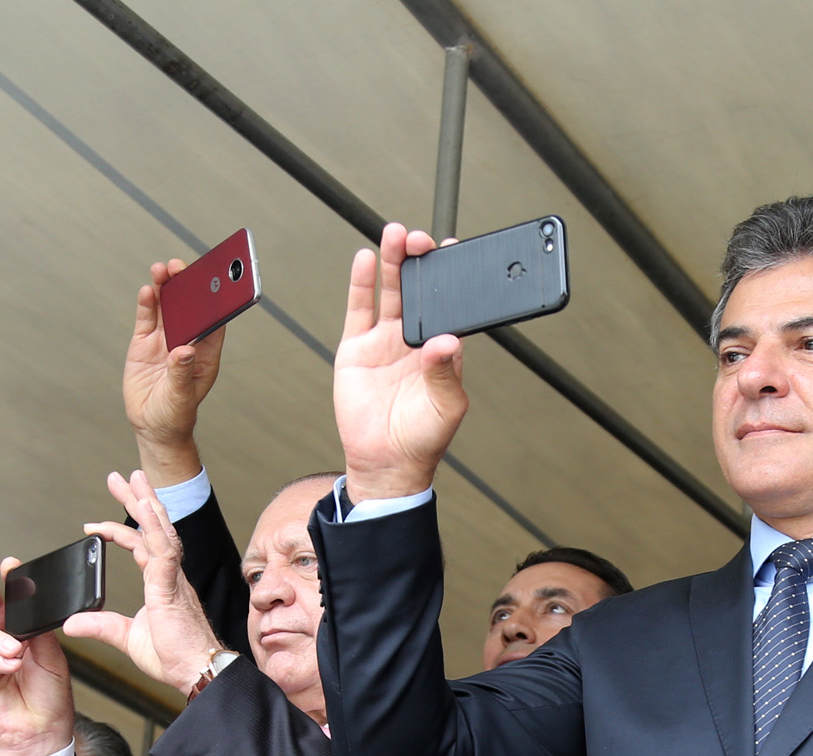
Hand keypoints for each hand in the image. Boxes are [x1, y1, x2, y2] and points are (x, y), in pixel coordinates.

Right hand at [0, 560, 77, 755]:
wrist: (45, 734)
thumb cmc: (51, 699)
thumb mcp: (53, 659)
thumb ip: (40, 634)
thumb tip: (32, 609)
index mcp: (24, 635)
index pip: (14, 605)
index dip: (11, 586)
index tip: (11, 565)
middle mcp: (3, 643)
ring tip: (16, 651)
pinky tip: (10, 665)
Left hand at [64, 470, 226, 693]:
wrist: (198, 671)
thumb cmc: (175, 657)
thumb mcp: (125, 638)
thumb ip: (100, 625)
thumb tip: (72, 622)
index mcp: (161, 583)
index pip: (140, 545)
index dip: (120, 530)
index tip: (95, 524)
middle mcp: (169, 575)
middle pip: (153, 527)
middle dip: (138, 500)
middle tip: (123, 477)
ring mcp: (172, 579)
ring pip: (161, 531)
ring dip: (147, 504)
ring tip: (136, 479)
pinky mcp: (172, 589)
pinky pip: (164, 553)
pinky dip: (154, 531)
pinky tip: (145, 513)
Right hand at [123, 260, 222, 487]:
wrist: (151, 427)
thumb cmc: (174, 415)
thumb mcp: (180, 398)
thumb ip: (181, 373)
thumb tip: (184, 350)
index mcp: (204, 353)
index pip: (213, 321)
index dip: (214, 300)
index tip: (214, 280)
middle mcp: (186, 342)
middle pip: (189, 308)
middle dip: (186, 286)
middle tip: (180, 268)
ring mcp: (164, 341)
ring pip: (167, 307)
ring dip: (166, 288)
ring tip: (161, 270)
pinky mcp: (144, 343)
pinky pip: (147, 318)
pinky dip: (147, 304)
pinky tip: (148, 290)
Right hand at [334, 223, 466, 503]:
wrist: (384, 462)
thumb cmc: (422, 439)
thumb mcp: (446, 406)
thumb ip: (445, 372)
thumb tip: (445, 342)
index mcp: (441, 350)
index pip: (449, 305)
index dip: (451, 279)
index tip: (454, 253)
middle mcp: (413, 340)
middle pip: (418, 290)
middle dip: (419, 261)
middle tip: (420, 239)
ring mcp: (385, 341)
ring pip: (390, 291)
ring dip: (393, 262)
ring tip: (396, 235)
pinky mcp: (357, 347)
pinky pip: (360, 309)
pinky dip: (361, 283)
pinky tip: (365, 260)